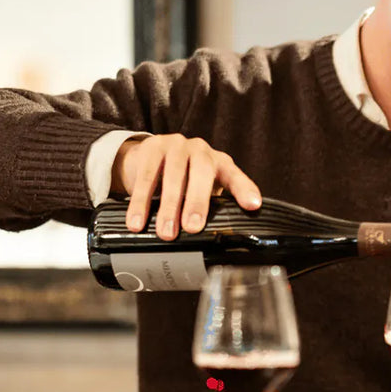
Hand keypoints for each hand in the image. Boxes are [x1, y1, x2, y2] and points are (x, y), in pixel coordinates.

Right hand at [111, 133, 262, 239]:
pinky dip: (140, 201)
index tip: (253, 206)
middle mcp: (201, 151)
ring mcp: (176, 146)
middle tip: (192, 228)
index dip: (245, 190)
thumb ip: (211, 209)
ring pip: (173, 175)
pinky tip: (137, 220)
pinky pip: (146, 176)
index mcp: (219, 164)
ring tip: (165, 232)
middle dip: (197, 202)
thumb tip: (216, 246)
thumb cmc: (182, 179)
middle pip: (202, 173)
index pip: (236, 177)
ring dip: (168, 207)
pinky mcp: (152, 146)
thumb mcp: (201, 190)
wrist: (148, 155)